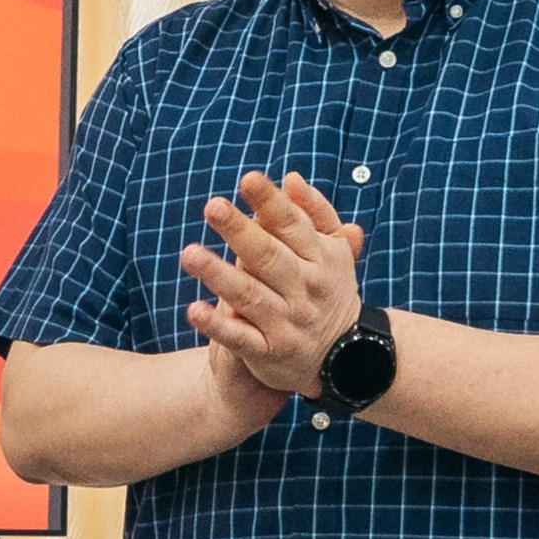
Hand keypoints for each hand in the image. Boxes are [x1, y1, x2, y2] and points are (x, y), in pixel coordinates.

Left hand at [180, 171, 364, 397]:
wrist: (347, 359)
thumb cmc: (328, 289)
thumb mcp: (333, 252)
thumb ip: (315, 213)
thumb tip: (290, 178)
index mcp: (321, 259)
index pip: (294, 226)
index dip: (271, 203)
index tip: (248, 179)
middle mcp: (305, 289)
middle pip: (269, 257)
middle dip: (240, 231)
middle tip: (212, 206)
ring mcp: (288, 323)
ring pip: (250, 295)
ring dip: (219, 275)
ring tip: (190, 253)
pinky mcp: (270, 353)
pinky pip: (241, 339)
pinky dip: (218, 326)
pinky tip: (194, 310)